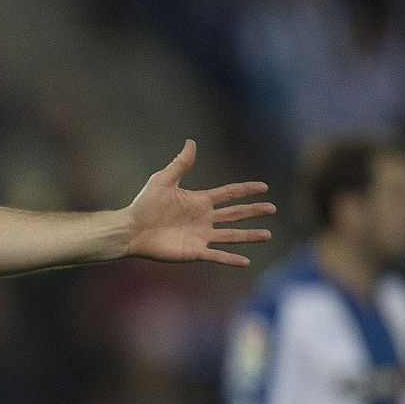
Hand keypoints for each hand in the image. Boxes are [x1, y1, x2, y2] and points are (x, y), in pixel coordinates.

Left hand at [124, 141, 274, 265]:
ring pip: (231, 235)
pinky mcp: (194, 251)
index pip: (228, 194)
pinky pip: (217, 255)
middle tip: (273, 208)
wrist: (131, 229)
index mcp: (199, 201)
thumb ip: (180, 164)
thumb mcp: (164, 180)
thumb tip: (191, 142)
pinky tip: (246, 261)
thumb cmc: (144, 204)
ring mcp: (200, 236)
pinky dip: (231, 259)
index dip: (246, 190)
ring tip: (267, 235)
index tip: (264, 187)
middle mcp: (203, 218)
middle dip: (254, 211)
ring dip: (249, 235)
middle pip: (235, 214)